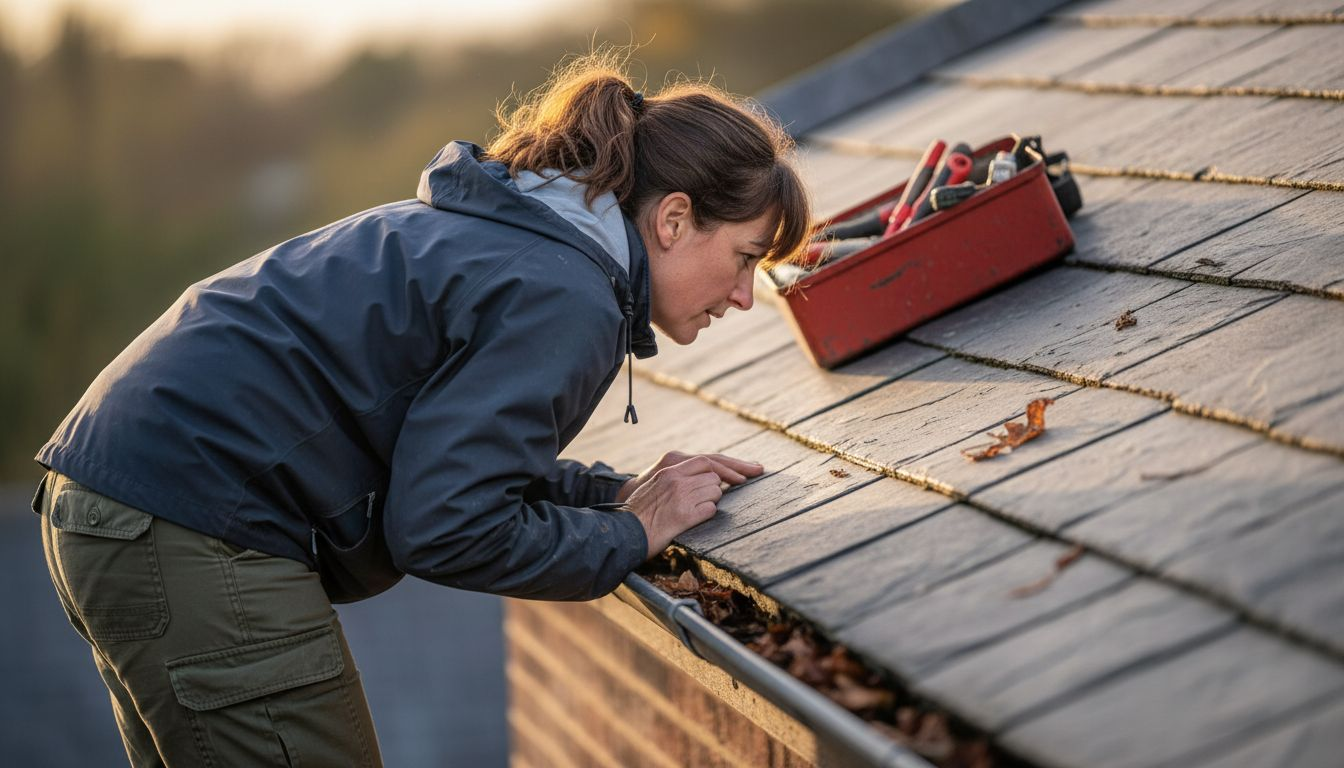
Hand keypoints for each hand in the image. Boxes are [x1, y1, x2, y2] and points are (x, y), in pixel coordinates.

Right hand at [619, 452, 764, 558]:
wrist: (624, 531)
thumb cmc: (639, 512)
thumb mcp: (654, 486)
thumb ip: (676, 478)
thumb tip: (704, 478)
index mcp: (669, 470)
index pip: (706, 460)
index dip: (729, 467)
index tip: (748, 472)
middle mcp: (676, 479)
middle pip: (714, 476)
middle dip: (721, 487)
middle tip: (732, 491)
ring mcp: (681, 496)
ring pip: (716, 493)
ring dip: (712, 501)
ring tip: (696, 510)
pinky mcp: (684, 515)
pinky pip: (710, 510)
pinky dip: (708, 514)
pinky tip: (697, 519)